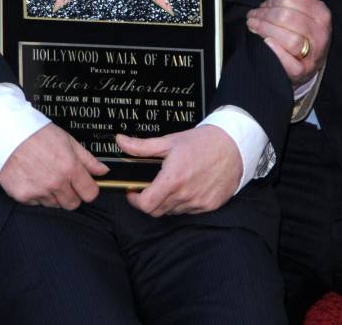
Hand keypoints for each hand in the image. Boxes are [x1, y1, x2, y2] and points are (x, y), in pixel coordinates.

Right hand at [0, 122, 108, 208]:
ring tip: (44, 176)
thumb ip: (87, 159)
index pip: (90, 194)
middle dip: (71, 194)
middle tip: (62, 180)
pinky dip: (36, 195)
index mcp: (70, 167)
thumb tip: (103, 171)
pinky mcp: (23, 196)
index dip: (88, 189)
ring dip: (53, 195)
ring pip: (55, 205)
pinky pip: (36, 204)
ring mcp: (39, 191)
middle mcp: (56, 182)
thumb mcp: (67, 139)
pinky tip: (32, 178)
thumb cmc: (36, 132)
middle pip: (73, 204)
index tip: (83, 184)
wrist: (6, 131)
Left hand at [117, 125, 241, 215]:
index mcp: (173, 179)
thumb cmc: (200, 142)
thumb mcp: (168, 141)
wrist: (233, 145)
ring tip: (169, 183)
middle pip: (157, 211)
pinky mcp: (210, 206)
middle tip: (149, 187)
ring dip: (166, 202)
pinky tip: (186, 187)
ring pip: (173, 211)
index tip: (133, 191)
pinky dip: (183, 203)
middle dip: (149, 201)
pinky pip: (189, 211)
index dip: (135, 201)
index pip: (147, 205)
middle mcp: (186, 195)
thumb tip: (120, 141)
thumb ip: (141, 146)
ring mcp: (199, 203)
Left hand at [246, 0, 330, 86]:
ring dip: (265, 30)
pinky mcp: (302, 71)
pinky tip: (266, 43)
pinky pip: (290, 62)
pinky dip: (276, 51)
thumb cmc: (302, 31)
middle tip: (252, 17)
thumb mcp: (304, 8)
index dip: (273, 0)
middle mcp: (321, 34)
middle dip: (265, 15)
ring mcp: (314, 54)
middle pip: (288, 17)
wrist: (306, 63)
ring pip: (290, 39)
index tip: (263, 5)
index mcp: (322, 14)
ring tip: (253, 26)